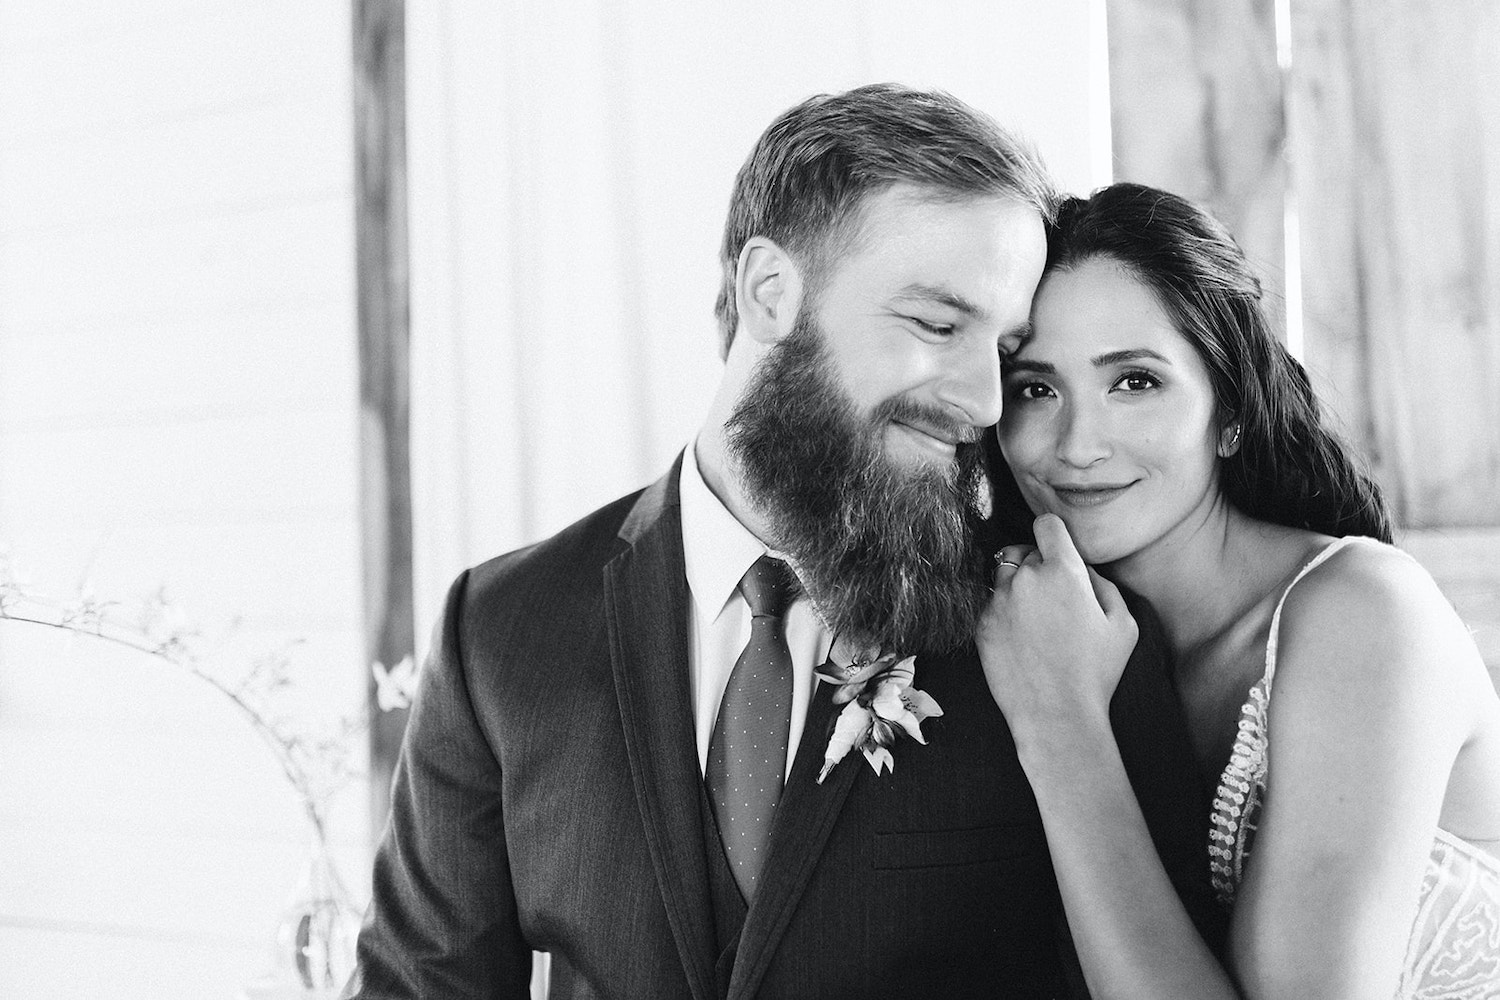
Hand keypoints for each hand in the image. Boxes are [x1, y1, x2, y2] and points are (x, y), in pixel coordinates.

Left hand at [977, 514, 1138, 752]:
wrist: (1056, 715)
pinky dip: (1004, 613)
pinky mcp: (981, 625)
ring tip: (1037, 619)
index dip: (1054, 534)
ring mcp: (998, 601)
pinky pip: (992, 605)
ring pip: (1004, 576)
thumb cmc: (1096, 671)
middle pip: (1025, 551)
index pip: (1047, 525)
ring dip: (1018, 586)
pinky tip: (1023, 639)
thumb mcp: (1123, 623)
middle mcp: (1025, 578)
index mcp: (1062, 571)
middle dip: (1039, 565)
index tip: (1058, 548)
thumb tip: (1082, 568)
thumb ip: (1103, 583)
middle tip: (1055, 597)